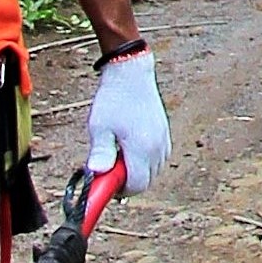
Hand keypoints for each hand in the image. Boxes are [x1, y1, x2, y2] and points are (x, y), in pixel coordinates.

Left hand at [87, 46, 170, 195]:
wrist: (131, 73)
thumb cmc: (113, 98)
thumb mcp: (99, 127)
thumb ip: (100, 152)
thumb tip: (96, 173)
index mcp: (141, 149)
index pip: (135, 186)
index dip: (118, 190)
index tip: (104, 183)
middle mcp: (157, 148)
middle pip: (145, 181)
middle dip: (126, 182)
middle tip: (108, 169)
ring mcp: (163, 141)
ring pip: (153, 172)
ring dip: (136, 171)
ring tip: (118, 154)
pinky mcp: (165, 134)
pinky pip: (158, 159)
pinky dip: (145, 161)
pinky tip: (130, 147)